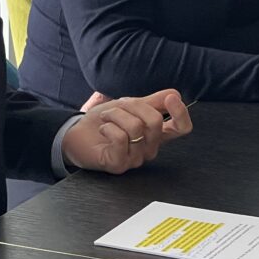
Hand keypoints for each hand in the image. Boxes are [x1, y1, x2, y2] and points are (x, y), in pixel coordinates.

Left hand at [62, 89, 192, 173]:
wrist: (76, 132)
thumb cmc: (104, 121)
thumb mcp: (131, 105)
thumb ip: (154, 101)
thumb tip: (175, 94)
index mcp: (156, 134)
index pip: (182, 128)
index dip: (181, 113)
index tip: (171, 98)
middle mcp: (149, 148)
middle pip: (155, 121)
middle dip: (132, 106)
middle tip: (117, 107)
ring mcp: (135, 159)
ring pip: (135, 127)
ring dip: (115, 114)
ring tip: (106, 118)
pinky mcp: (119, 164)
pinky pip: (120, 138)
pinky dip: (108, 126)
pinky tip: (103, 129)